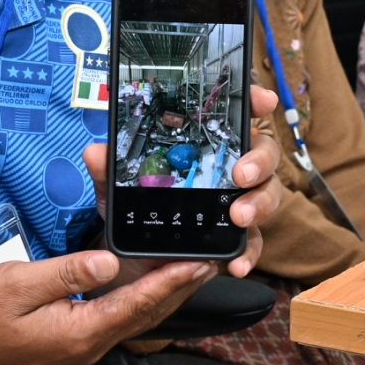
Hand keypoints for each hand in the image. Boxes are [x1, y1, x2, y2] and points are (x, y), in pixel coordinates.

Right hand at [0, 249, 215, 364]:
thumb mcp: (17, 284)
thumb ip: (65, 273)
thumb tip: (108, 261)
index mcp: (80, 332)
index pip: (138, 304)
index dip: (172, 281)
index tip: (200, 262)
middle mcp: (90, 344)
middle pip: (148, 315)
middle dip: (182, 288)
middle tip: (214, 260)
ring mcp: (84, 344)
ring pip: (138, 318)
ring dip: (167, 294)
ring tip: (194, 269)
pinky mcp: (76, 338)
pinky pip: (121, 318)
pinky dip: (143, 299)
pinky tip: (151, 282)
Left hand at [84, 83, 282, 281]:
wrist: (138, 254)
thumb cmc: (135, 205)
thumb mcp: (116, 187)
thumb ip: (109, 169)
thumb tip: (96, 154)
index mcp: (204, 143)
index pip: (234, 114)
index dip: (253, 101)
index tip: (262, 100)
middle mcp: (229, 167)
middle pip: (263, 152)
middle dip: (259, 160)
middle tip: (240, 174)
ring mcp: (239, 201)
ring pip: (268, 193)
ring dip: (259, 203)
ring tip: (239, 216)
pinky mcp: (238, 237)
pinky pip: (255, 243)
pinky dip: (250, 253)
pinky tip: (236, 264)